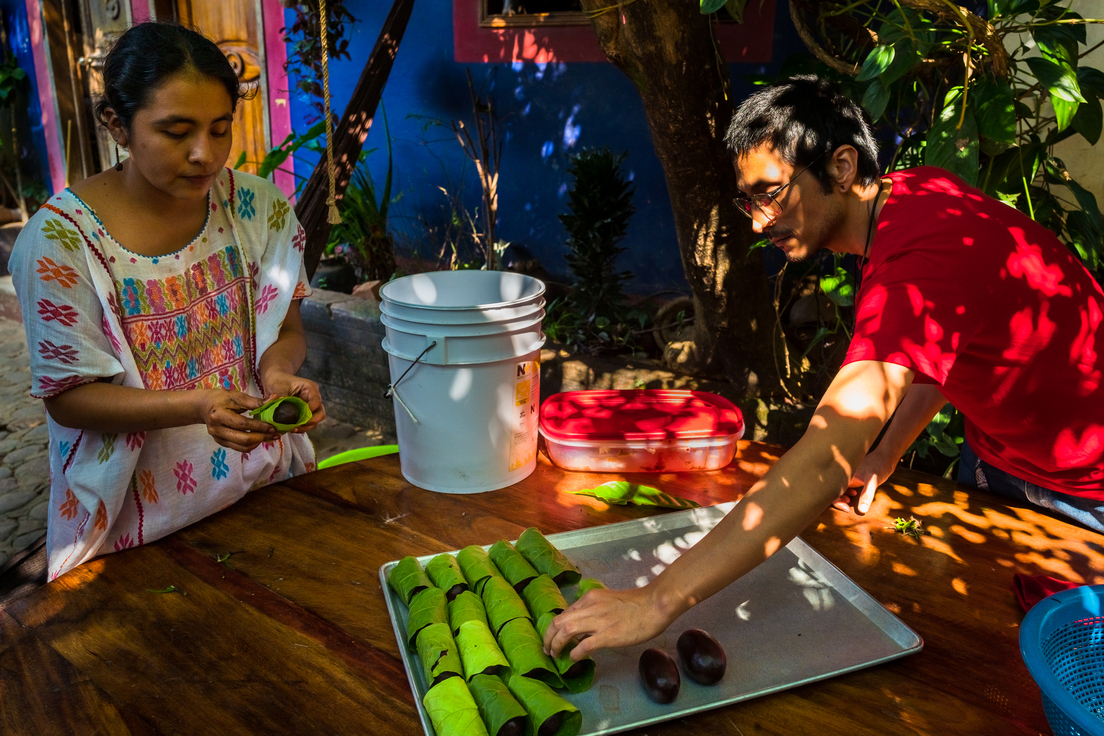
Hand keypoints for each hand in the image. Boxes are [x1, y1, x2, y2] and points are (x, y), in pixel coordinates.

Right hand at [196, 389, 278, 452]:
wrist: (204, 406)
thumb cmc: (222, 399)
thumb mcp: (238, 396)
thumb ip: (256, 401)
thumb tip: (275, 399)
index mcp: (218, 415)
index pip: (242, 424)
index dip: (259, 426)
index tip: (273, 426)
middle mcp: (216, 429)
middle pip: (243, 439)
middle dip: (262, 437)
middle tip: (276, 434)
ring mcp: (218, 438)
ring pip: (242, 446)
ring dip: (258, 442)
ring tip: (270, 436)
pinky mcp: (221, 442)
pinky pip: (239, 448)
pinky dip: (251, 444)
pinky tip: (259, 438)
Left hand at [259, 370, 325, 432]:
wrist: (274, 380)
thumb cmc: (277, 381)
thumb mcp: (279, 389)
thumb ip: (284, 402)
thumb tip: (285, 417)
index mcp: (310, 388)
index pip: (316, 402)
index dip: (309, 412)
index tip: (297, 418)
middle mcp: (313, 398)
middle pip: (320, 414)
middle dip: (310, 422)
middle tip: (296, 426)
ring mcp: (310, 406)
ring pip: (315, 421)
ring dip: (305, 427)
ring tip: (292, 429)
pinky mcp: (305, 413)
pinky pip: (307, 423)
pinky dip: (301, 427)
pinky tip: (291, 428)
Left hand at [542, 586, 671, 660]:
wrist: (654, 605)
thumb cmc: (635, 604)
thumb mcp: (607, 600)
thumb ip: (593, 610)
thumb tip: (583, 626)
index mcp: (589, 598)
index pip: (564, 613)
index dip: (555, 628)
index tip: (553, 638)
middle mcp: (589, 607)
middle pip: (558, 622)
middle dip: (548, 637)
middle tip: (547, 649)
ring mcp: (598, 621)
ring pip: (566, 632)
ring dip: (556, 645)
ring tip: (555, 655)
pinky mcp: (607, 635)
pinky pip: (583, 645)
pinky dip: (574, 653)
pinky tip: (574, 658)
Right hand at [833, 448, 896, 513]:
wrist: (885, 457)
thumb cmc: (879, 466)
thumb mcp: (873, 482)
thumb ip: (866, 495)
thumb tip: (861, 511)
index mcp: (844, 474)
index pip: (833, 490)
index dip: (837, 502)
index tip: (847, 509)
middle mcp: (843, 474)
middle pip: (833, 489)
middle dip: (838, 500)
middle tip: (848, 507)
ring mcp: (847, 475)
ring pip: (838, 488)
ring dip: (842, 497)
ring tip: (849, 502)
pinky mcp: (851, 476)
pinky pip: (844, 486)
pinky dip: (846, 493)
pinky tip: (854, 494)